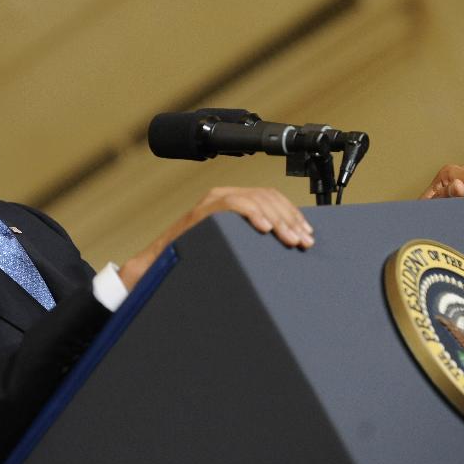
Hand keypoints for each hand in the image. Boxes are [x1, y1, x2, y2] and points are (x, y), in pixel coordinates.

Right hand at [119, 187, 312, 289]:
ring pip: (255, 200)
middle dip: (290, 220)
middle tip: (303, 242)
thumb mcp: (231, 245)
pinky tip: (266, 229)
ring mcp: (212, 202)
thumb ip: (250, 238)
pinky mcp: (202, 212)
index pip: (270, 198)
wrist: (157, 267)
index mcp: (231, 201)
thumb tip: (286, 243)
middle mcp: (222, 196)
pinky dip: (252, 214)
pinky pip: (232, 205)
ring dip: (279, 220)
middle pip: (267, 198)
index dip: (292, 214)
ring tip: (290, 240)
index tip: (307, 234)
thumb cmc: (194, 260)